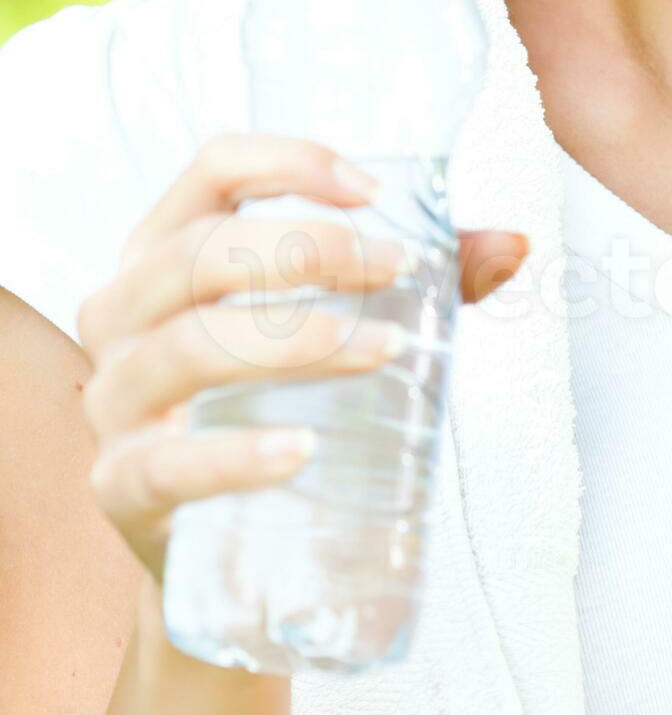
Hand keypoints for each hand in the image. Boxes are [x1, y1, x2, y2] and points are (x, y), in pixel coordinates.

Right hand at [75, 133, 528, 583]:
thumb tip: (515, 246)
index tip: (372, 192)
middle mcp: (122, 310)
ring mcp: (114, 401)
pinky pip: (167, 464)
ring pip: (188, 345)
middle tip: (395, 271)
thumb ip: (427, 283)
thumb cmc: (278, 401)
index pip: (211, 169)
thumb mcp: (339, 323)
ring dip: (293, 340)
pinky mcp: (120, 490)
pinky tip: (301, 449)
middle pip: (199, 251)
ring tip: (382, 352)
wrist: (227, 552)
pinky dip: (236, 455)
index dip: (289, 162)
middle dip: (306, 251)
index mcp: (165, 248)